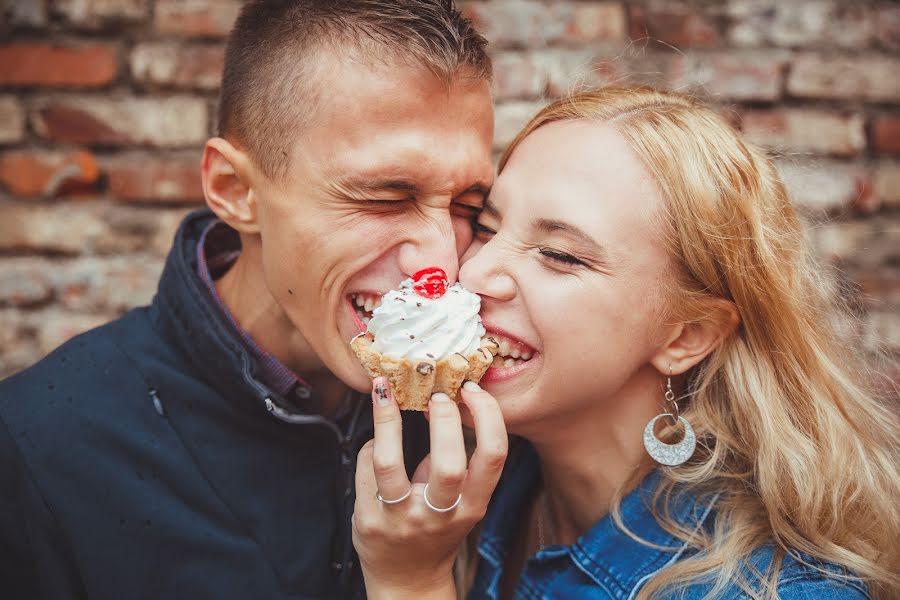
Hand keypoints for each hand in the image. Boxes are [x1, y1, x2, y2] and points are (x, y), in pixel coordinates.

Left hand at [352, 377, 507, 598]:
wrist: (406, 579)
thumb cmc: (437, 530)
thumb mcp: (463, 504)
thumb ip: (460, 463)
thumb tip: (447, 403)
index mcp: (472, 506)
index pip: (493, 457)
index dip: (487, 417)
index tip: (472, 391)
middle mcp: (440, 516)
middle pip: (448, 464)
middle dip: (444, 421)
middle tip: (436, 394)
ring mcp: (401, 520)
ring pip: (390, 465)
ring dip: (387, 421)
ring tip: (384, 391)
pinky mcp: (369, 521)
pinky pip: (365, 468)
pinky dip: (370, 443)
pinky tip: (375, 434)